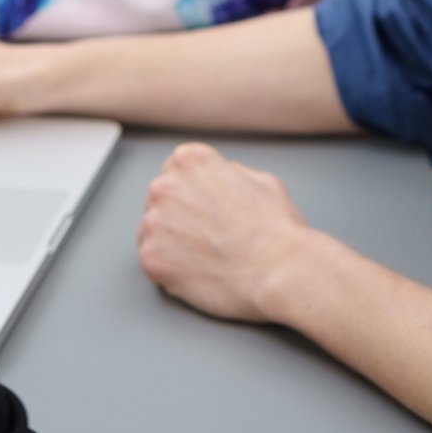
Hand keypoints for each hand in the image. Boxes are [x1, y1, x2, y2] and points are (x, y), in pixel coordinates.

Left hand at [137, 143, 314, 322]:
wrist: (280, 270)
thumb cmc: (277, 229)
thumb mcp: (261, 179)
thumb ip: (227, 174)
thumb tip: (215, 183)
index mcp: (190, 160)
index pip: (175, 172)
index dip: (192, 194)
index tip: (204, 210)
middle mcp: (165, 186)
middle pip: (159, 201)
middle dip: (179, 218)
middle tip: (208, 237)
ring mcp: (154, 223)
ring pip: (152, 233)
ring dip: (172, 244)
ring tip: (206, 257)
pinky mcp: (151, 259)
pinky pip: (152, 264)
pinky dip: (171, 271)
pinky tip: (199, 272)